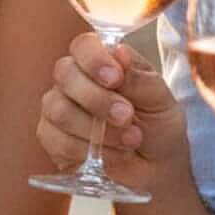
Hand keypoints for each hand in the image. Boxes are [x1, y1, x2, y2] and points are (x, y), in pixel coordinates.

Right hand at [36, 33, 187, 191]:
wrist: (157, 168)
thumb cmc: (158, 126)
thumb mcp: (161, 102)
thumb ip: (140, 79)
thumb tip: (120, 53)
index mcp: (101, 63)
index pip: (83, 46)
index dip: (94, 59)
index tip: (116, 78)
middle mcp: (74, 81)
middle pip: (65, 74)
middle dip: (97, 99)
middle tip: (127, 116)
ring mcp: (58, 109)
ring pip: (58, 110)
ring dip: (96, 130)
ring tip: (129, 140)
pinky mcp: (52, 139)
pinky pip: (57, 141)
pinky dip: (88, 150)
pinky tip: (111, 154)